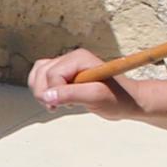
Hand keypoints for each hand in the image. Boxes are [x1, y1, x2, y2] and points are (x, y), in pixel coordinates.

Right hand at [27, 48, 141, 116]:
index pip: (52, 74)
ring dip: (41, 91)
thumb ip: (70, 94)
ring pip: (38, 73)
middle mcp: (71, 58)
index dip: (53, 92)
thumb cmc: (117, 99)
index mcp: (79, 58)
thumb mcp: (96, 97)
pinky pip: (43, 77)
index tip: (61, 107)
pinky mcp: (65, 74)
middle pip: (41, 73)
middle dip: (44, 92)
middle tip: (56, 108)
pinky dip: (43, 90)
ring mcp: (67, 65)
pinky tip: (56, 101)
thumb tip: (46, 96)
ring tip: (56, 104)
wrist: (128, 101)